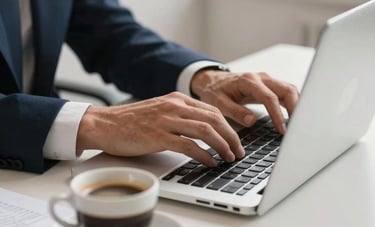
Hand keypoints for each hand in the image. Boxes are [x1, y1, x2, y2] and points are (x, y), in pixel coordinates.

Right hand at [76, 92, 244, 166]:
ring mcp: (166, 120)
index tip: (235, 139)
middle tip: (237, 151)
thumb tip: (204, 130)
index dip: (229, 126)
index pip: (212, 110)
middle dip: (231, 137)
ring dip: (221, 146)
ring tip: (228, 157)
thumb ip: (180, 115)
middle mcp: (174, 106)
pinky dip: (203, 154)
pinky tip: (209, 161)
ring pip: (205, 130)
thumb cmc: (131, 120)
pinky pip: (188, 145)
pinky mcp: (157, 136)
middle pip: (214, 119)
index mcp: (177, 99)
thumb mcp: (160, 110)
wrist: (104, 123)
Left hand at [191, 69, 298, 133]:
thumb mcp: (219, 103)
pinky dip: (293, 103)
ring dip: (297, 105)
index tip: (282, 129)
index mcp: (248, 81)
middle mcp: (261, 78)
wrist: (212, 81)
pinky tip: (294, 116)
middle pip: (286, 89)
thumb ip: (235, 111)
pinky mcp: (269, 85)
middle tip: (297, 127)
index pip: (269, 97)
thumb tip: (251, 121)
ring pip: (289, 89)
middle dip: (295, 108)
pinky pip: (286, 92)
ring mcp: (267, 80)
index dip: (277, 114)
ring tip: (298, 124)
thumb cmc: (214, 91)